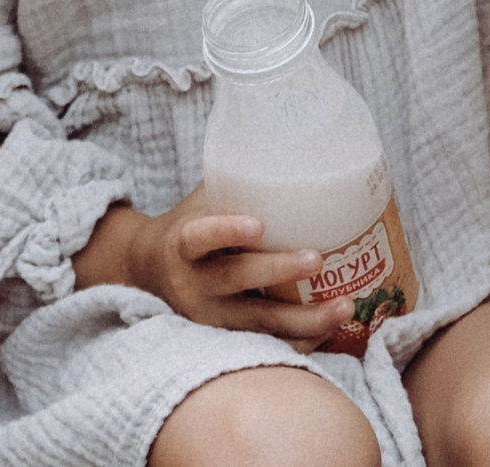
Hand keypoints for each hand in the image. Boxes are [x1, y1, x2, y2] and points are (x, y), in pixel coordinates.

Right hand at [78, 185, 354, 350]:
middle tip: (317, 259)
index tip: (257, 225)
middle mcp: (193, 284)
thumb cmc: (191, 228)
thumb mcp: (202, 202)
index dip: (226, 231)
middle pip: (235, 280)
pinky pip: (265, 346)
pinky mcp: (224, 342)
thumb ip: (239, 183)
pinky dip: (299, 342)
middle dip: (278, 271)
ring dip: (303, 319)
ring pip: (257, 323)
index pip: (199, 236)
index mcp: (184, 244)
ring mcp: (208, 319)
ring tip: (342, 307)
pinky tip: (330, 331)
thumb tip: (295, 143)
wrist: (147, 274)